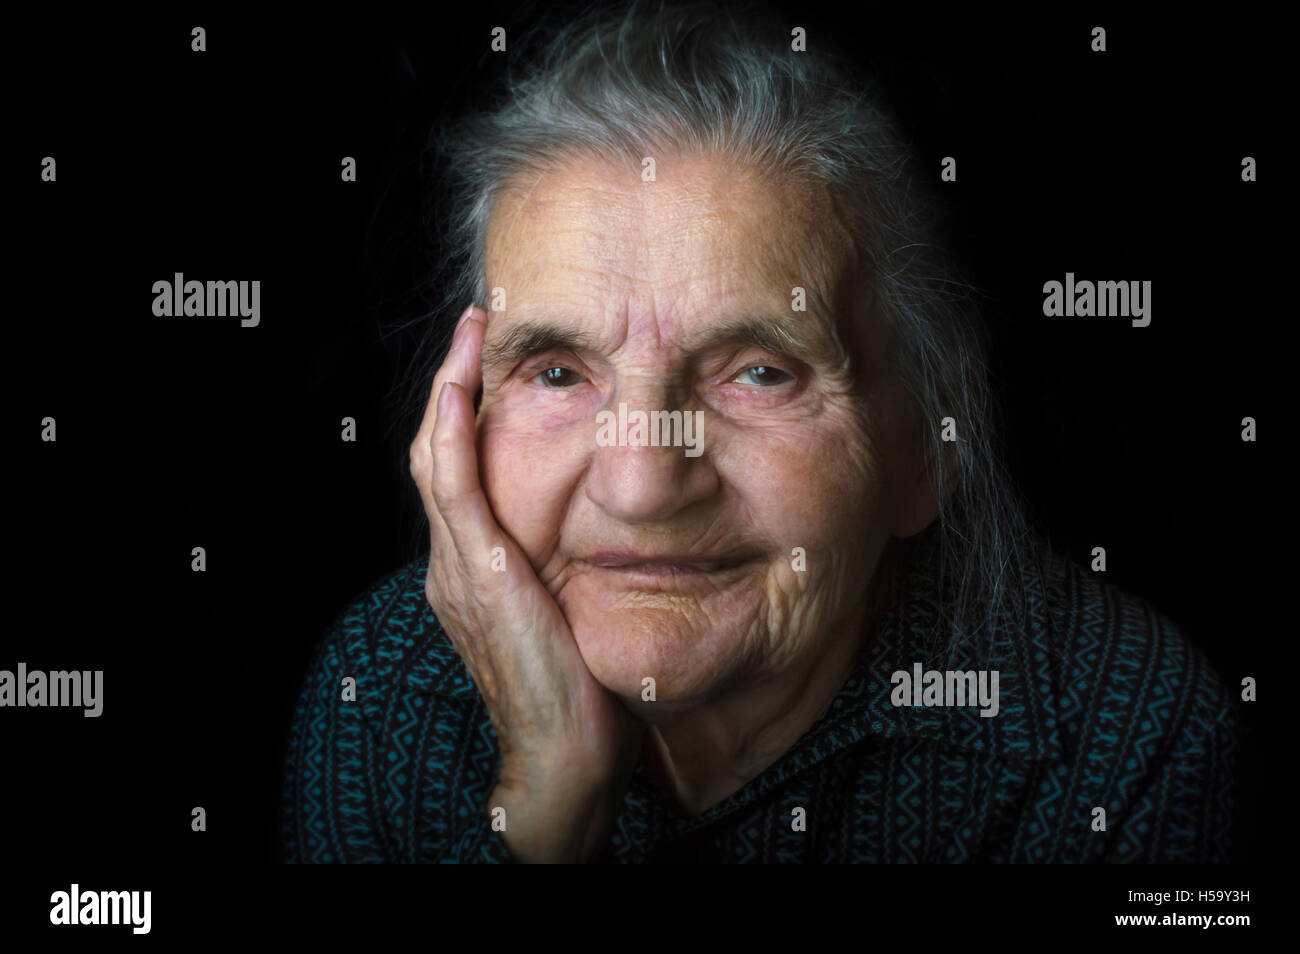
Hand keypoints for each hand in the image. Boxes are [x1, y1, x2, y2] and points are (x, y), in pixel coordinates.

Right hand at [408, 304, 643, 861]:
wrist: (564, 756)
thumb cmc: (581, 689)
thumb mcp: (570, 610)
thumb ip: (568, 565)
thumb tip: (613, 525)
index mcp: (474, 569)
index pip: (458, 471)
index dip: (467, 413)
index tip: (489, 361)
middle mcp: (454, 562)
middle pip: (437, 452)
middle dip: (452, 384)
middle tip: (474, 327)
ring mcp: (459, 567)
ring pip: (436, 458)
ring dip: (450, 390)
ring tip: (470, 334)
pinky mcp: (478, 575)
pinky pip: (454, 488)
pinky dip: (452, 433)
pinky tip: (461, 387)